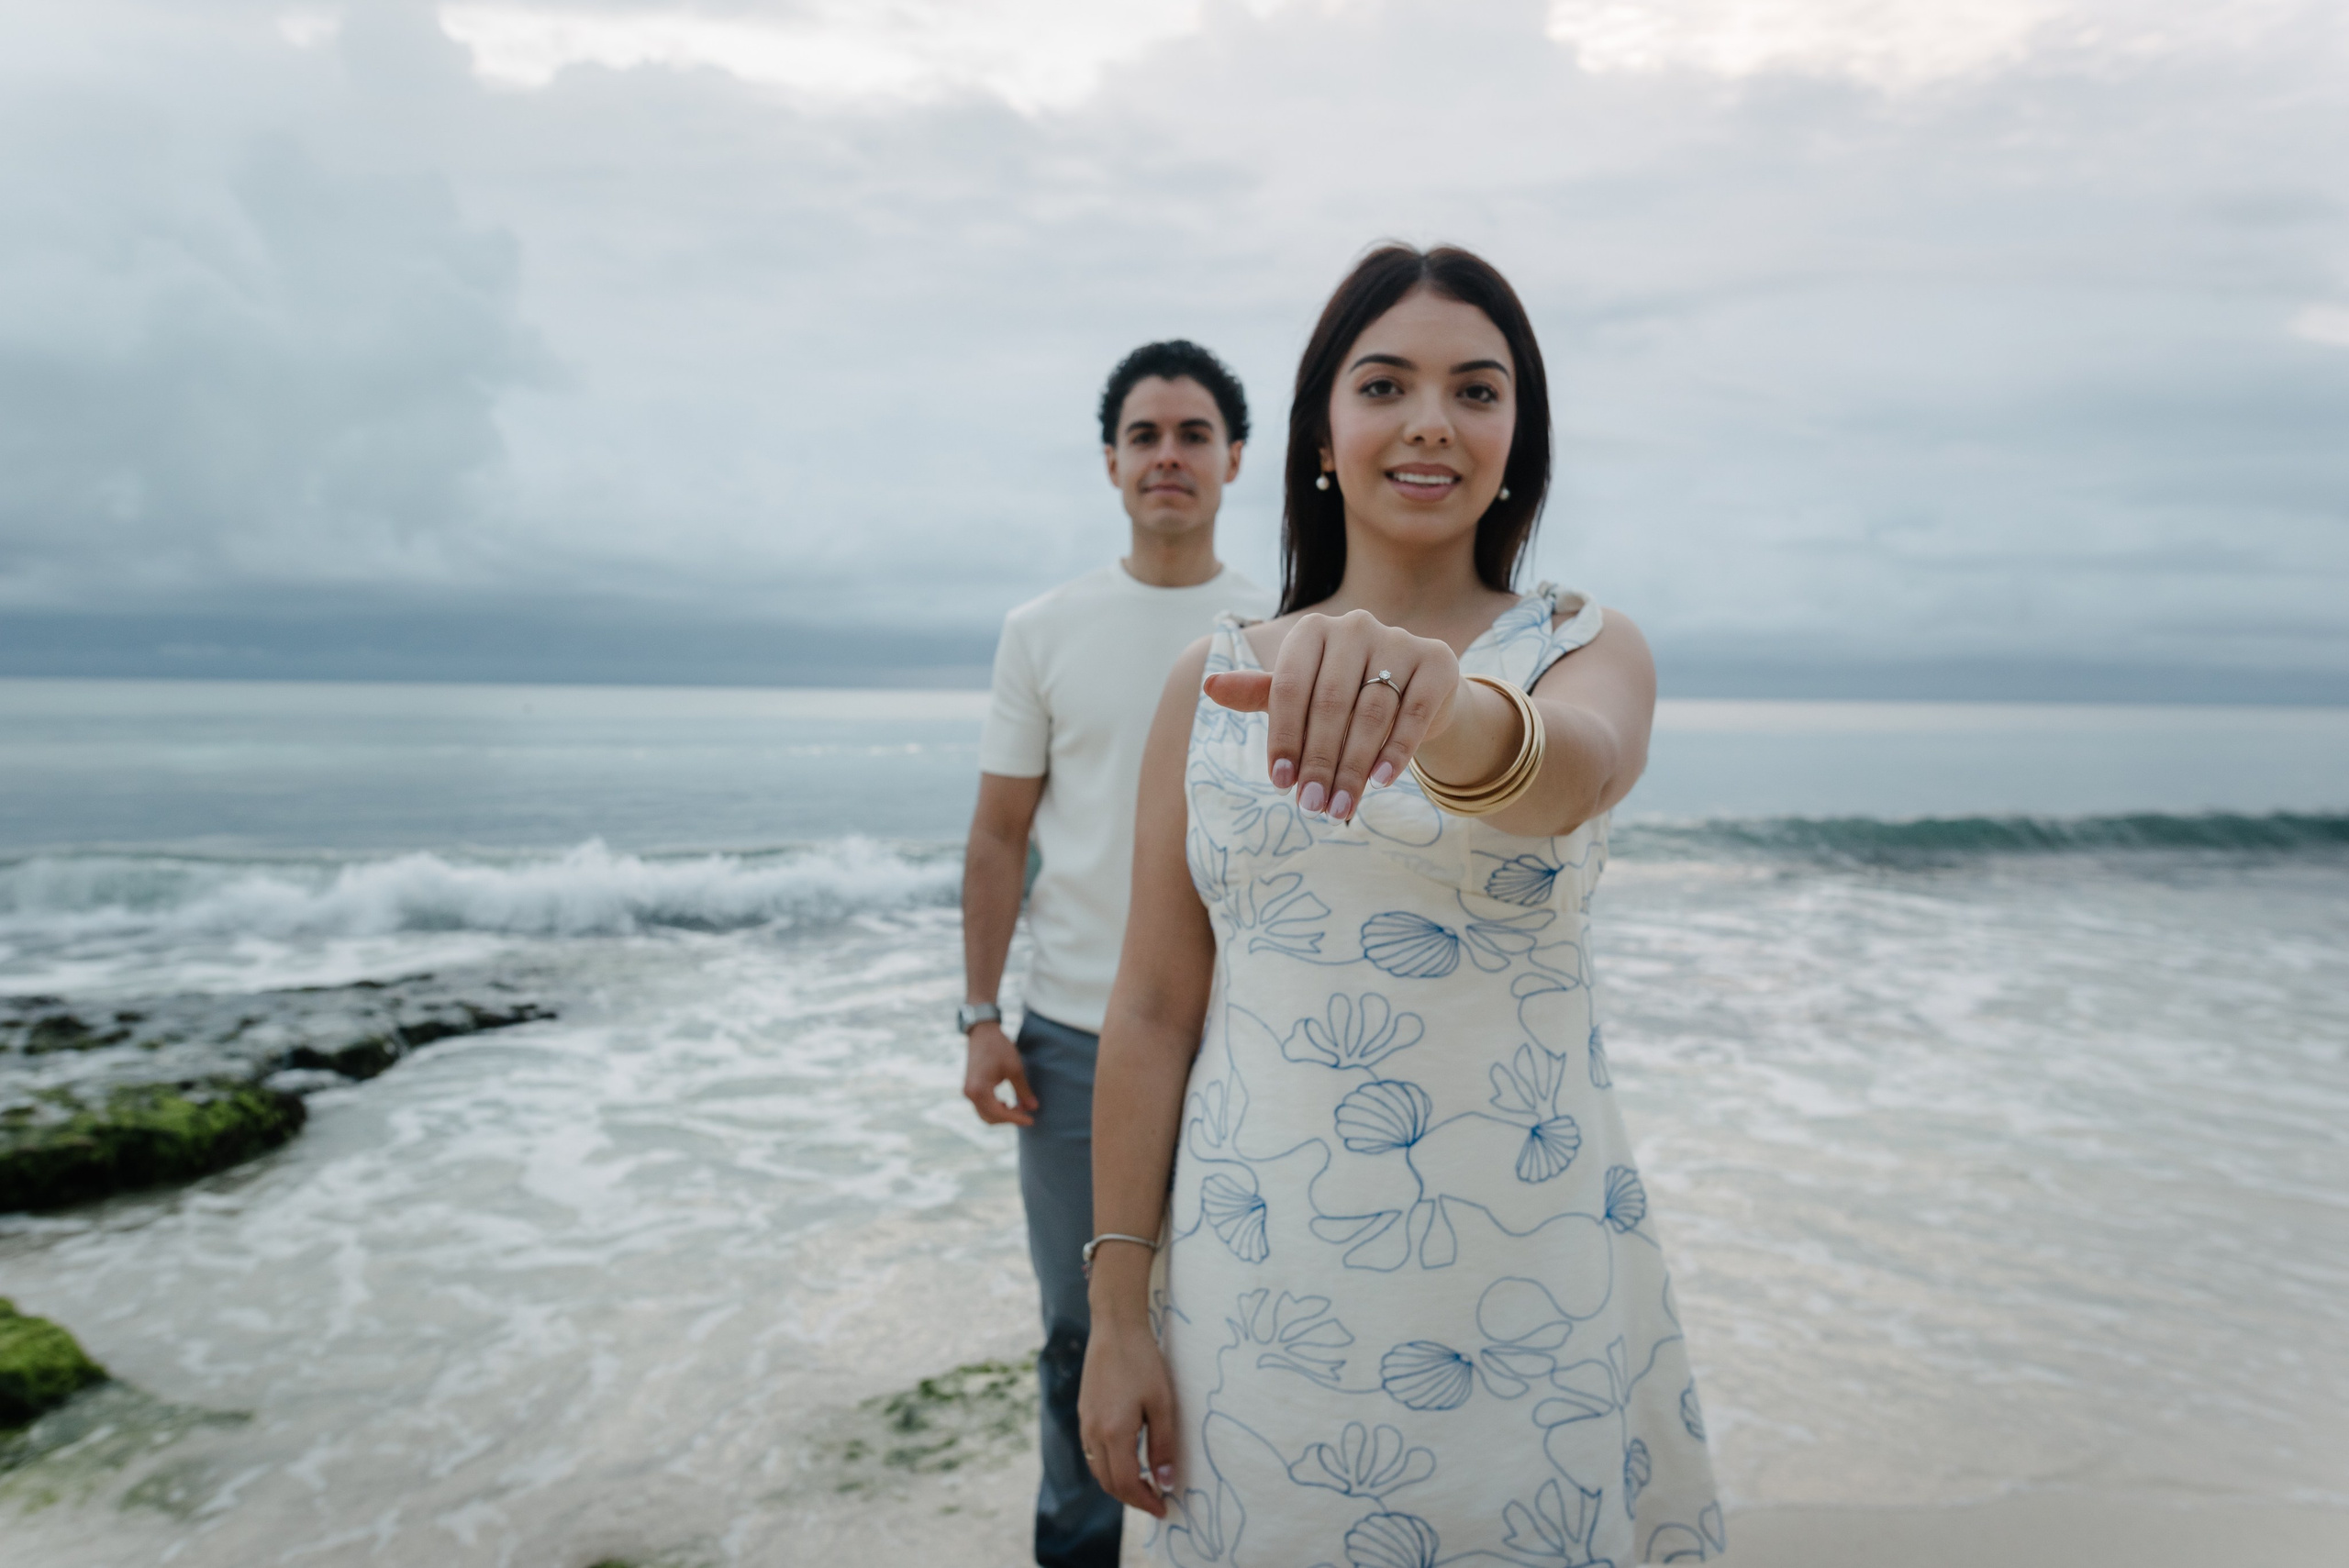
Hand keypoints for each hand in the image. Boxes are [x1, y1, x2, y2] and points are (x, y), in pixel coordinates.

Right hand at [961, 1021, 1036, 1126]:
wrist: (982, 1033)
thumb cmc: (999, 1048)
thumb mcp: (1015, 1068)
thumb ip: (1024, 1090)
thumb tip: (1034, 1108)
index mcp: (980, 1089)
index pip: (999, 1113)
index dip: (1017, 1119)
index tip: (1032, 1120)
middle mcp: (970, 1094)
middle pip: (990, 1118)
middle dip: (1009, 1119)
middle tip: (1026, 1112)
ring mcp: (968, 1092)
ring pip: (985, 1114)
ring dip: (1002, 1115)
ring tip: (1018, 1106)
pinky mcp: (970, 1089)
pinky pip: (982, 1107)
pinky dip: (995, 1109)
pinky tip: (1007, 1103)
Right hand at [1078, 1318, 1177, 1515]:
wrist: (1115, 1329)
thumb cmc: (1143, 1363)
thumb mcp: (1162, 1405)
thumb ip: (1163, 1447)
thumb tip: (1167, 1483)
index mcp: (1114, 1434)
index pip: (1125, 1484)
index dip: (1145, 1502)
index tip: (1164, 1508)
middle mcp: (1093, 1433)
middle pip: (1108, 1483)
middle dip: (1132, 1498)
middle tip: (1157, 1499)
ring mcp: (1085, 1424)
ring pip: (1098, 1470)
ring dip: (1119, 1484)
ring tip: (1145, 1483)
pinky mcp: (1084, 1413)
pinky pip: (1092, 1454)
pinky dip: (1109, 1467)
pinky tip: (1127, 1459)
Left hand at [1202, 608, 1461, 820]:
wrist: (1413, 691)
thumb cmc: (1343, 694)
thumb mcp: (1300, 694)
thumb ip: (1259, 693)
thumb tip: (1210, 686)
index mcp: (1313, 630)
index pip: (1290, 686)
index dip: (1284, 737)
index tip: (1281, 783)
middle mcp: (1355, 626)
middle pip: (1330, 703)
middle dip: (1318, 761)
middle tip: (1311, 805)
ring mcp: (1399, 639)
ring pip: (1371, 712)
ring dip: (1354, 766)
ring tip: (1340, 806)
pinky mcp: (1436, 661)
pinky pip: (1413, 712)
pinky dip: (1397, 750)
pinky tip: (1381, 781)